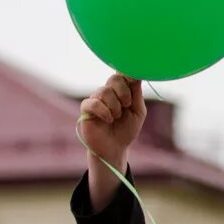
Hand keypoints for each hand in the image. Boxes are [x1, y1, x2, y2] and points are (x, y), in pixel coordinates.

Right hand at [80, 74, 145, 205]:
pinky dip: (103, 111)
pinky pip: (93, 103)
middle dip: (123, 91)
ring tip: (116, 117)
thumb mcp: (137, 112)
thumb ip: (136, 94)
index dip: (128, 75)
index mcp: (120, 91)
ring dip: (115, 106)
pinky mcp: (86, 110)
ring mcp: (95, 100)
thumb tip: (137, 74)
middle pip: (114, 79)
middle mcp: (107, 93)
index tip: (134, 80)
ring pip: (104, 91)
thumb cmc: (126, 130)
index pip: (122, 75)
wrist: (115, 148)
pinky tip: (108, 120)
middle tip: (127, 104)